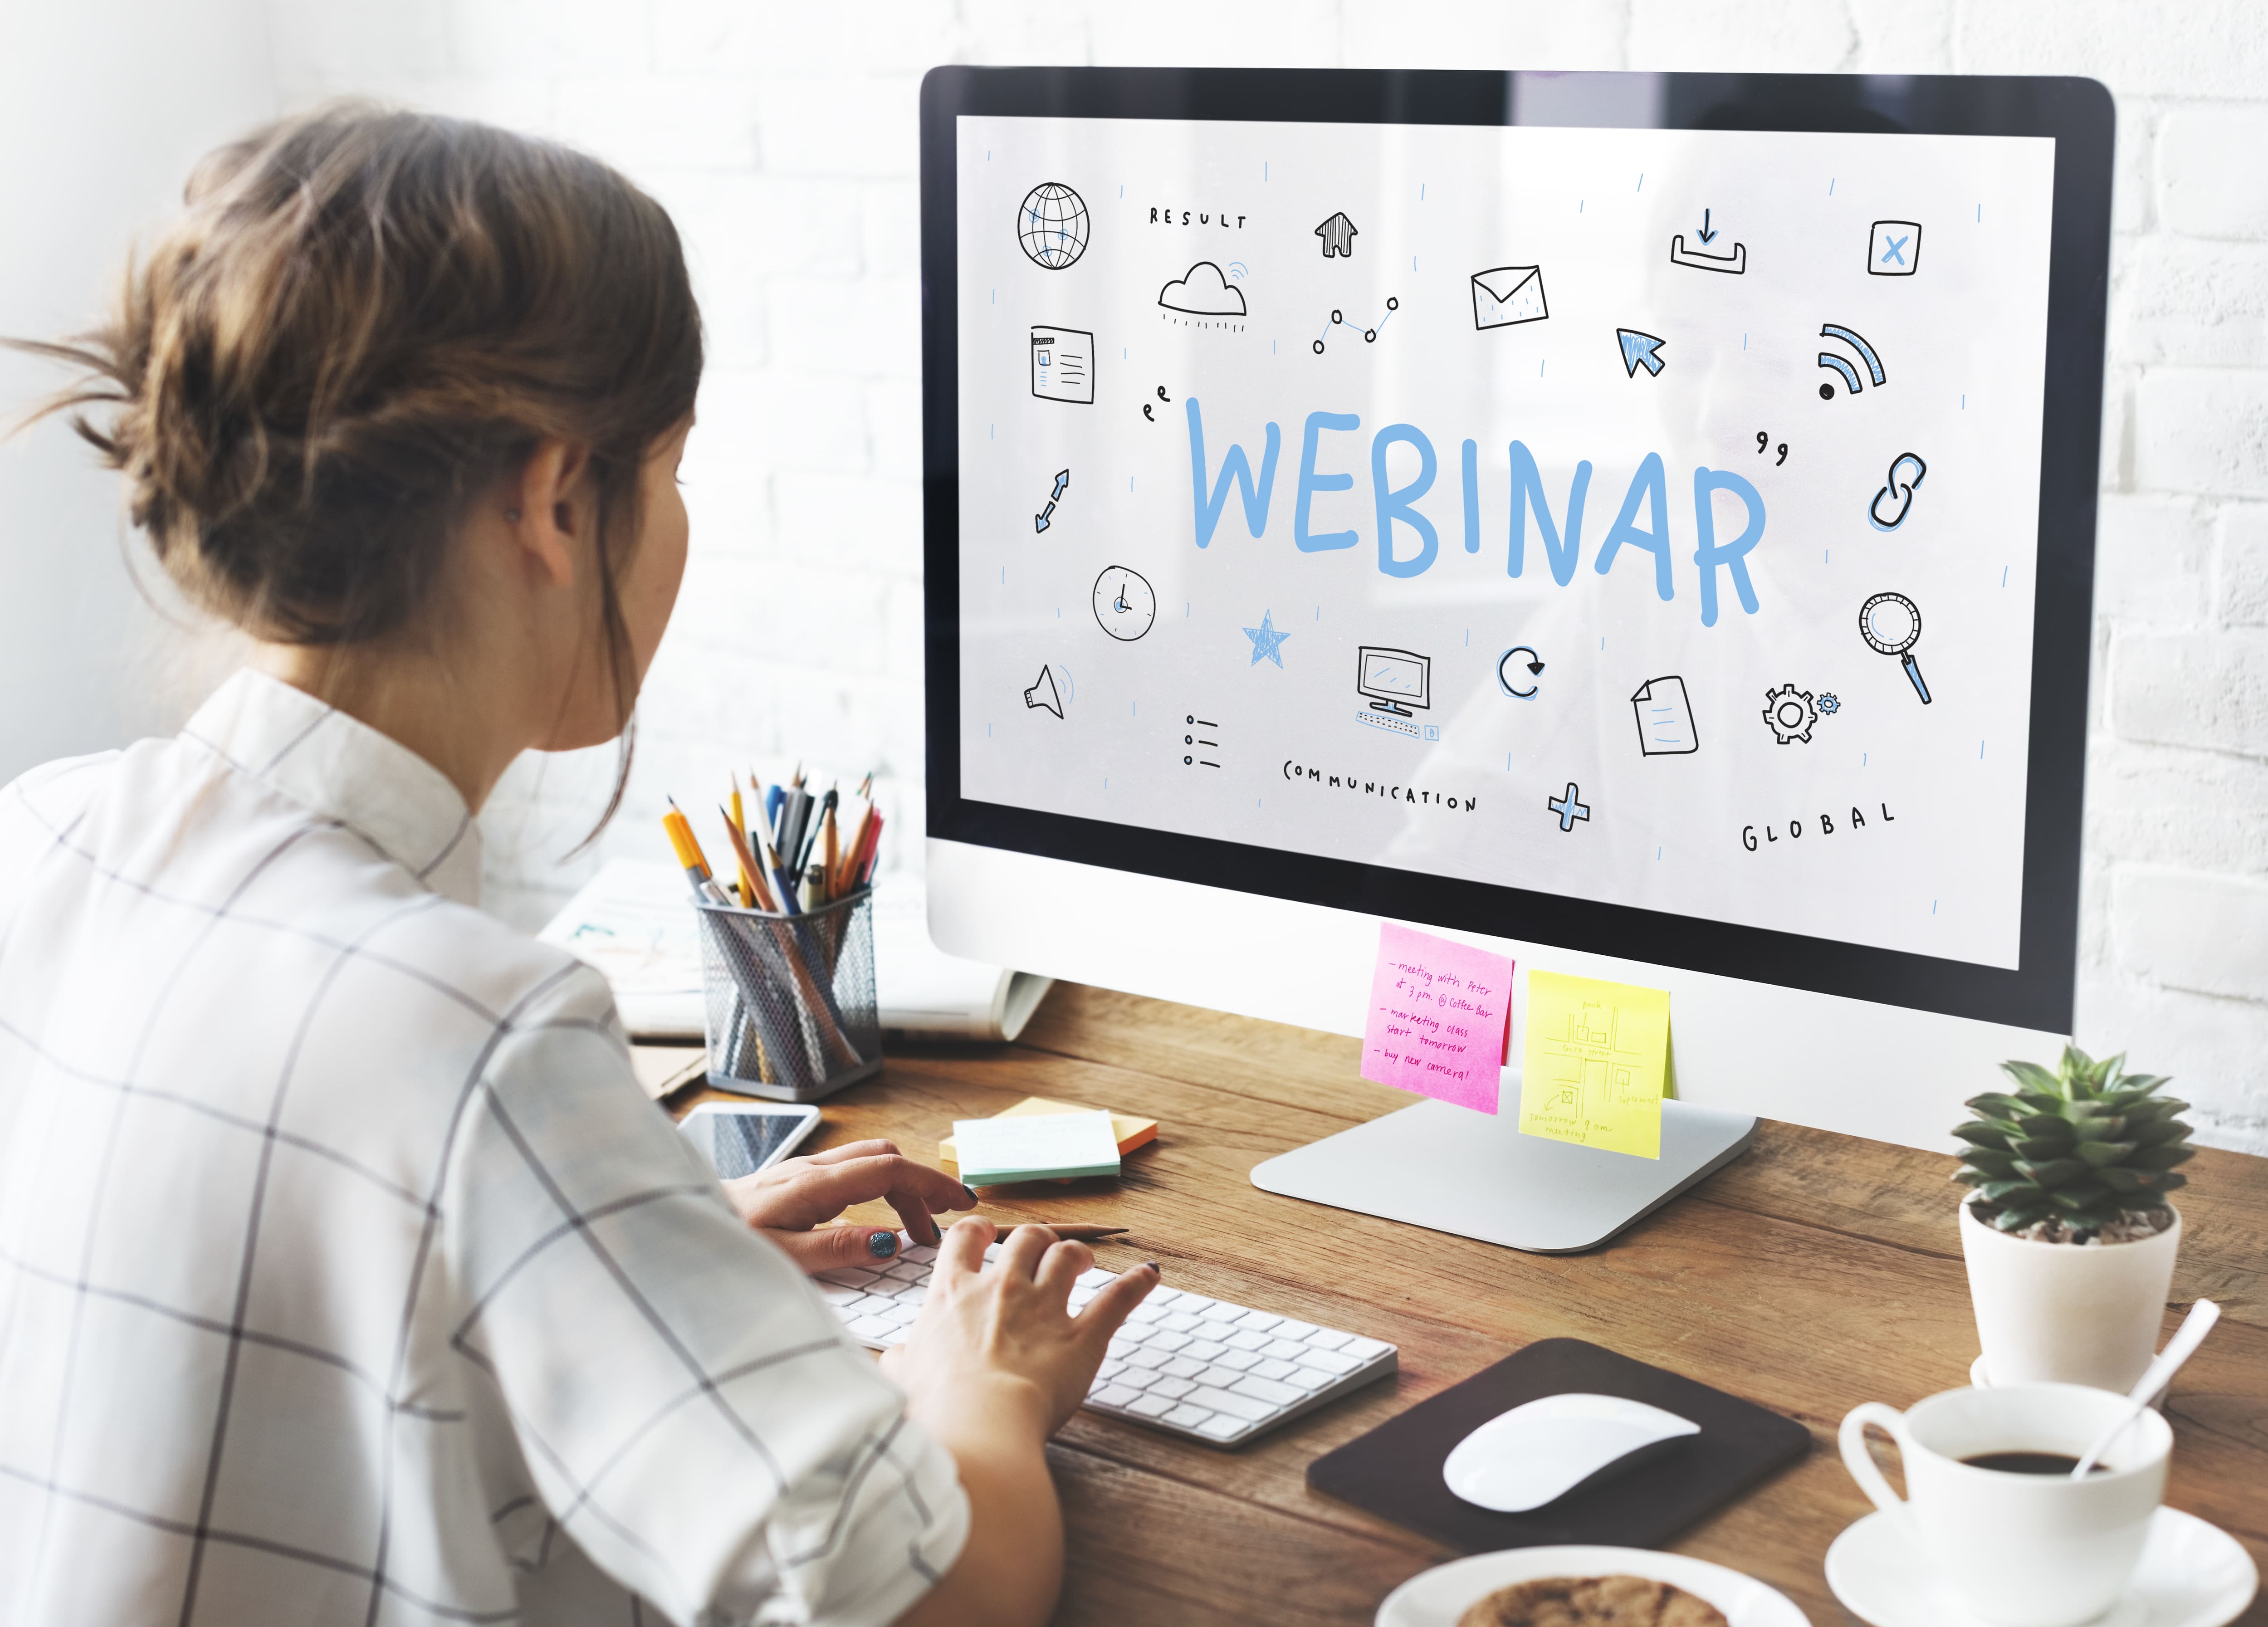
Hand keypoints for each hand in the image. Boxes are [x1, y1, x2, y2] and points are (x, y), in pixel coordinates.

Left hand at [721, 1138, 973, 1272]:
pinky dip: (877, 1189)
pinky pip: (850, 1172)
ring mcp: (802, 1171)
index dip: (930, 1183)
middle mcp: (811, 1170)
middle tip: (940, 1226)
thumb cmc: (726, 1244)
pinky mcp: (794, 1180)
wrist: (682, 1227)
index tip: (961, 1204)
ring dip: (900, 1187)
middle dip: (922, 1186)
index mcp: (814, 1185)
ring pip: (868, 1162)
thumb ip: (837, 1248)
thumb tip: (890, 1242)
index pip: (889, 1169)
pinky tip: (874, 1221)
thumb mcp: (783, 1257)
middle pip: (885, 1159)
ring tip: (914, 1230)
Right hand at [882, 1217, 1158, 1439]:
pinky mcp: (1082, 1337)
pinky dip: (1136, 1285)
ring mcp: (1044, 1308)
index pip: (965, 1238)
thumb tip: (892, 1361)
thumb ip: (900, 1361)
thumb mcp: (902, 1379)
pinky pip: (1116, 1299)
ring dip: (1077, 1254)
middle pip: (1025, 1238)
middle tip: (1042, 1252)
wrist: (977, 1424)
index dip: (980, 1231)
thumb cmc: (935, 1407)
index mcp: (953, 1294)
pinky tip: (1149, 1275)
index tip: (988, 1235)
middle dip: (1037, 1239)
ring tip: (1083, 1261)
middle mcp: (1001, 1288)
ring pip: (1067, 1255)